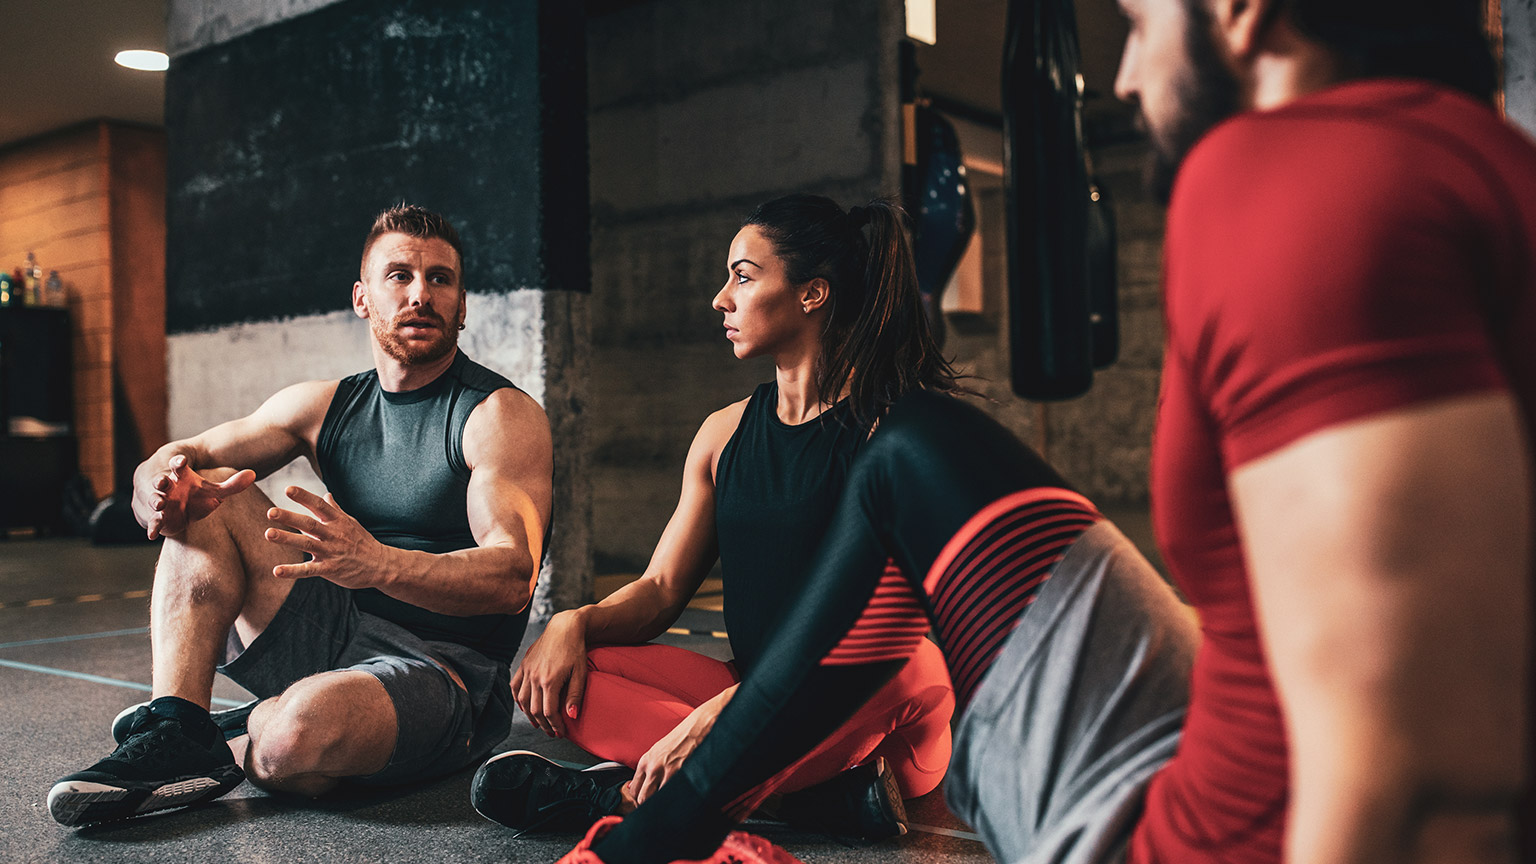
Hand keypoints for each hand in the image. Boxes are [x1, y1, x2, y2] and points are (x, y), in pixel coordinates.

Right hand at [134, 454, 255, 538]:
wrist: (184, 513)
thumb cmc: (199, 497)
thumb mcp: (216, 491)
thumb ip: (233, 484)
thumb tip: (253, 474)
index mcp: (181, 476)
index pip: (178, 465)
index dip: (179, 462)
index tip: (182, 461)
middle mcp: (168, 487)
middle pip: (161, 481)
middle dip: (160, 480)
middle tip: (162, 480)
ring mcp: (162, 502)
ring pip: (155, 500)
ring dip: (155, 501)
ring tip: (160, 503)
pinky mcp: (160, 518)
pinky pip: (154, 522)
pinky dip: (153, 527)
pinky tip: (152, 535)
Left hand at [264, 486, 386, 587]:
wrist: (381, 565)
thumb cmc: (363, 542)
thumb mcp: (351, 523)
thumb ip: (335, 509)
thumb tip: (326, 495)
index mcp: (337, 521)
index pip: (319, 505)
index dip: (304, 496)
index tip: (288, 489)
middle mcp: (333, 534)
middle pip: (309, 524)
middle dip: (289, 517)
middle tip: (270, 511)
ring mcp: (331, 552)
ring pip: (307, 544)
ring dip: (287, 539)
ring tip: (268, 534)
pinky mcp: (330, 569)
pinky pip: (309, 570)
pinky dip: (293, 571)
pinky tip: (276, 571)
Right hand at [511, 610, 588, 737]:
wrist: (565, 627)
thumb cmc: (575, 649)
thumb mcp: (580, 673)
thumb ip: (575, 696)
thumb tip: (571, 716)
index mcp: (549, 681)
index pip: (549, 713)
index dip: (555, 726)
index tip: (561, 732)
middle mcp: (535, 677)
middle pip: (535, 710)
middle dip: (544, 725)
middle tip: (552, 732)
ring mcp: (527, 670)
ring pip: (522, 701)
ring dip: (530, 716)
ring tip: (539, 723)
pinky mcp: (524, 664)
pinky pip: (515, 686)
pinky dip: (517, 700)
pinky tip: (524, 707)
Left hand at [627, 691, 729, 804]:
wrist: (698, 727)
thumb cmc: (681, 737)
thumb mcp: (659, 751)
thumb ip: (651, 768)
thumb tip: (647, 787)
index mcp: (645, 761)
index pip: (634, 791)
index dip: (639, 802)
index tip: (645, 806)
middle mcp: (654, 767)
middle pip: (643, 799)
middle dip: (648, 808)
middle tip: (656, 812)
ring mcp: (668, 772)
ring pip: (658, 800)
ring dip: (663, 806)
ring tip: (669, 809)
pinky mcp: (683, 774)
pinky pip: (675, 795)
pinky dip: (676, 802)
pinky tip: (680, 802)